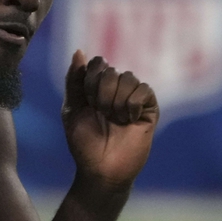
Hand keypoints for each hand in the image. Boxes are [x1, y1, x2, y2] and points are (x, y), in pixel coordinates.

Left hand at [61, 50, 158, 189]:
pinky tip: (128, 121)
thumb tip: (79, 51)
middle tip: (101, 114)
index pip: (97, 63)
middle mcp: (116, 89)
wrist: (101, 168)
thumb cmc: (84, 143)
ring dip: (116, 101)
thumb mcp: (72, 109)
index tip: (88, 102)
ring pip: (128, 78)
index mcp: (96, 87)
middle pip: (110, 70)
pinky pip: (144, 90)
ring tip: (115, 120)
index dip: (90, 80)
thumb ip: (74, 81)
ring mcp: (133, 98)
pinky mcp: (150, 109)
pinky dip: (131, 105)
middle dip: (101, 94)